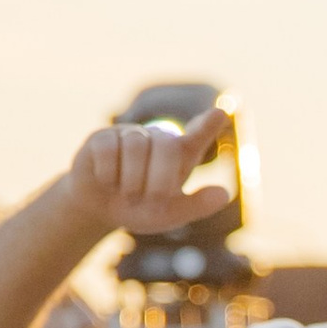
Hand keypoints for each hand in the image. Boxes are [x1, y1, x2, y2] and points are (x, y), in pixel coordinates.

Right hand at [61, 98, 232, 242]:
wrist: (101, 212)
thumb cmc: (141, 210)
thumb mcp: (170, 215)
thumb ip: (197, 206)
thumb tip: (224, 193)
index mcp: (180, 156)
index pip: (198, 134)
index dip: (208, 124)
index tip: (220, 112)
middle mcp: (157, 139)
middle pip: (166, 145)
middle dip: (160, 179)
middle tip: (152, 200)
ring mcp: (129, 134)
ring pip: (136, 146)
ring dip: (133, 181)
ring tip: (129, 195)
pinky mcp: (102, 137)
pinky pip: (108, 149)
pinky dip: (109, 174)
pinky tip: (107, 181)